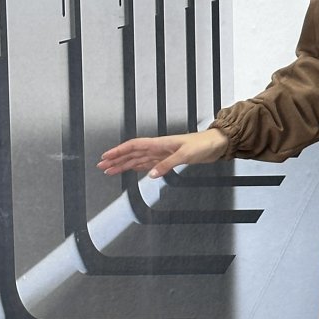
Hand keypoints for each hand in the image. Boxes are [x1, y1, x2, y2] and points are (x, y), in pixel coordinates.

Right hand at [97, 128, 228, 178]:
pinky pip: (149, 163)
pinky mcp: (170, 159)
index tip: (105, 156)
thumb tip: (151, 175)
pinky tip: (132, 170)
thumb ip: (168, 165)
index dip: (119, 151)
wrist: (216, 145)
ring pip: (138, 159)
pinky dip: (139, 167)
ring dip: (125, 164)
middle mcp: (159, 148)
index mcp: (160, 143)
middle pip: (132, 153)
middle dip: (116, 159)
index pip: (134, 146)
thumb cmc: (203, 145)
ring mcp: (163, 154)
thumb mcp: (185, 155)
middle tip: (102, 166)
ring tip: (111, 170)